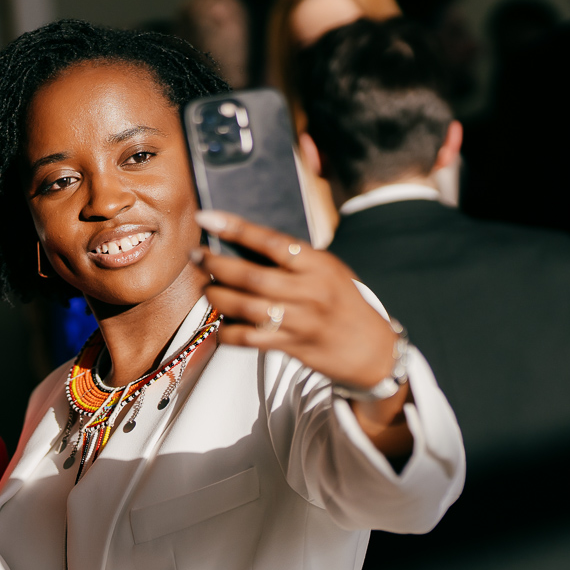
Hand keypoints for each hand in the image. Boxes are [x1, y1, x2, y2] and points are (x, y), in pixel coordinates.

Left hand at [193, 210, 411, 456]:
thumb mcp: (331, 272)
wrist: (373, 351)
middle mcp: (310, 291)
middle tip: (196, 256)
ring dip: (217, 296)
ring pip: (245, 307)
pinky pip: (249, 339)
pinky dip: (228, 332)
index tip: (208, 218)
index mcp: (320, 265)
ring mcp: (300, 321)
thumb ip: (296, 260)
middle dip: (215, 264)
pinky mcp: (292, 347)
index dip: (236, 228)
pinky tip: (221, 325)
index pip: (272, 241)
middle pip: (251, 275)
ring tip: (207, 289)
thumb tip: (247, 246)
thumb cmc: (346, 304)